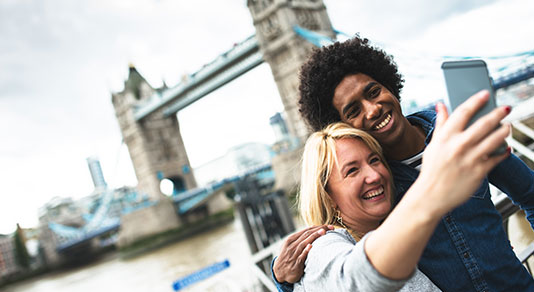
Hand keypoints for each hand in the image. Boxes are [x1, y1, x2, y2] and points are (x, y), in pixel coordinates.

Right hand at [273, 225, 333, 282]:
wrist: (279, 271)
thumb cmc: (288, 257)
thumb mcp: (291, 245)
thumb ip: (301, 238)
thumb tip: (313, 228)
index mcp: (291, 239)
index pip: (306, 230)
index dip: (318, 227)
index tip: (328, 225)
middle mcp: (292, 245)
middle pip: (307, 234)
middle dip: (319, 229)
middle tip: (330, 227)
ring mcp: (293, 253)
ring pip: (305, 242)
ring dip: (314, 237)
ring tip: (323, 232)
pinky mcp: (296, 263)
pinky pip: (301, 255)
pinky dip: (306, 250)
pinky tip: (311, 246)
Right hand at [417, 90, 510, 214]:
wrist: (431, 195)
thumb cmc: (432, 169)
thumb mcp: (433, 144)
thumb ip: (441, 124)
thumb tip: (441, 105)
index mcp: (445, 137)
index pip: (462, 112)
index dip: (476, 101)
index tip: (485, 94)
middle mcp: (458, 146)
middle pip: (484, 124)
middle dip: (498, 113)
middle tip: (506, 108)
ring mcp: (470, 159)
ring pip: (495, 139)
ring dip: (504, 130)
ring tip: (507, 126)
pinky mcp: (479, 172)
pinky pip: (497, 157)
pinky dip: (503, 151)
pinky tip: (505, 147)